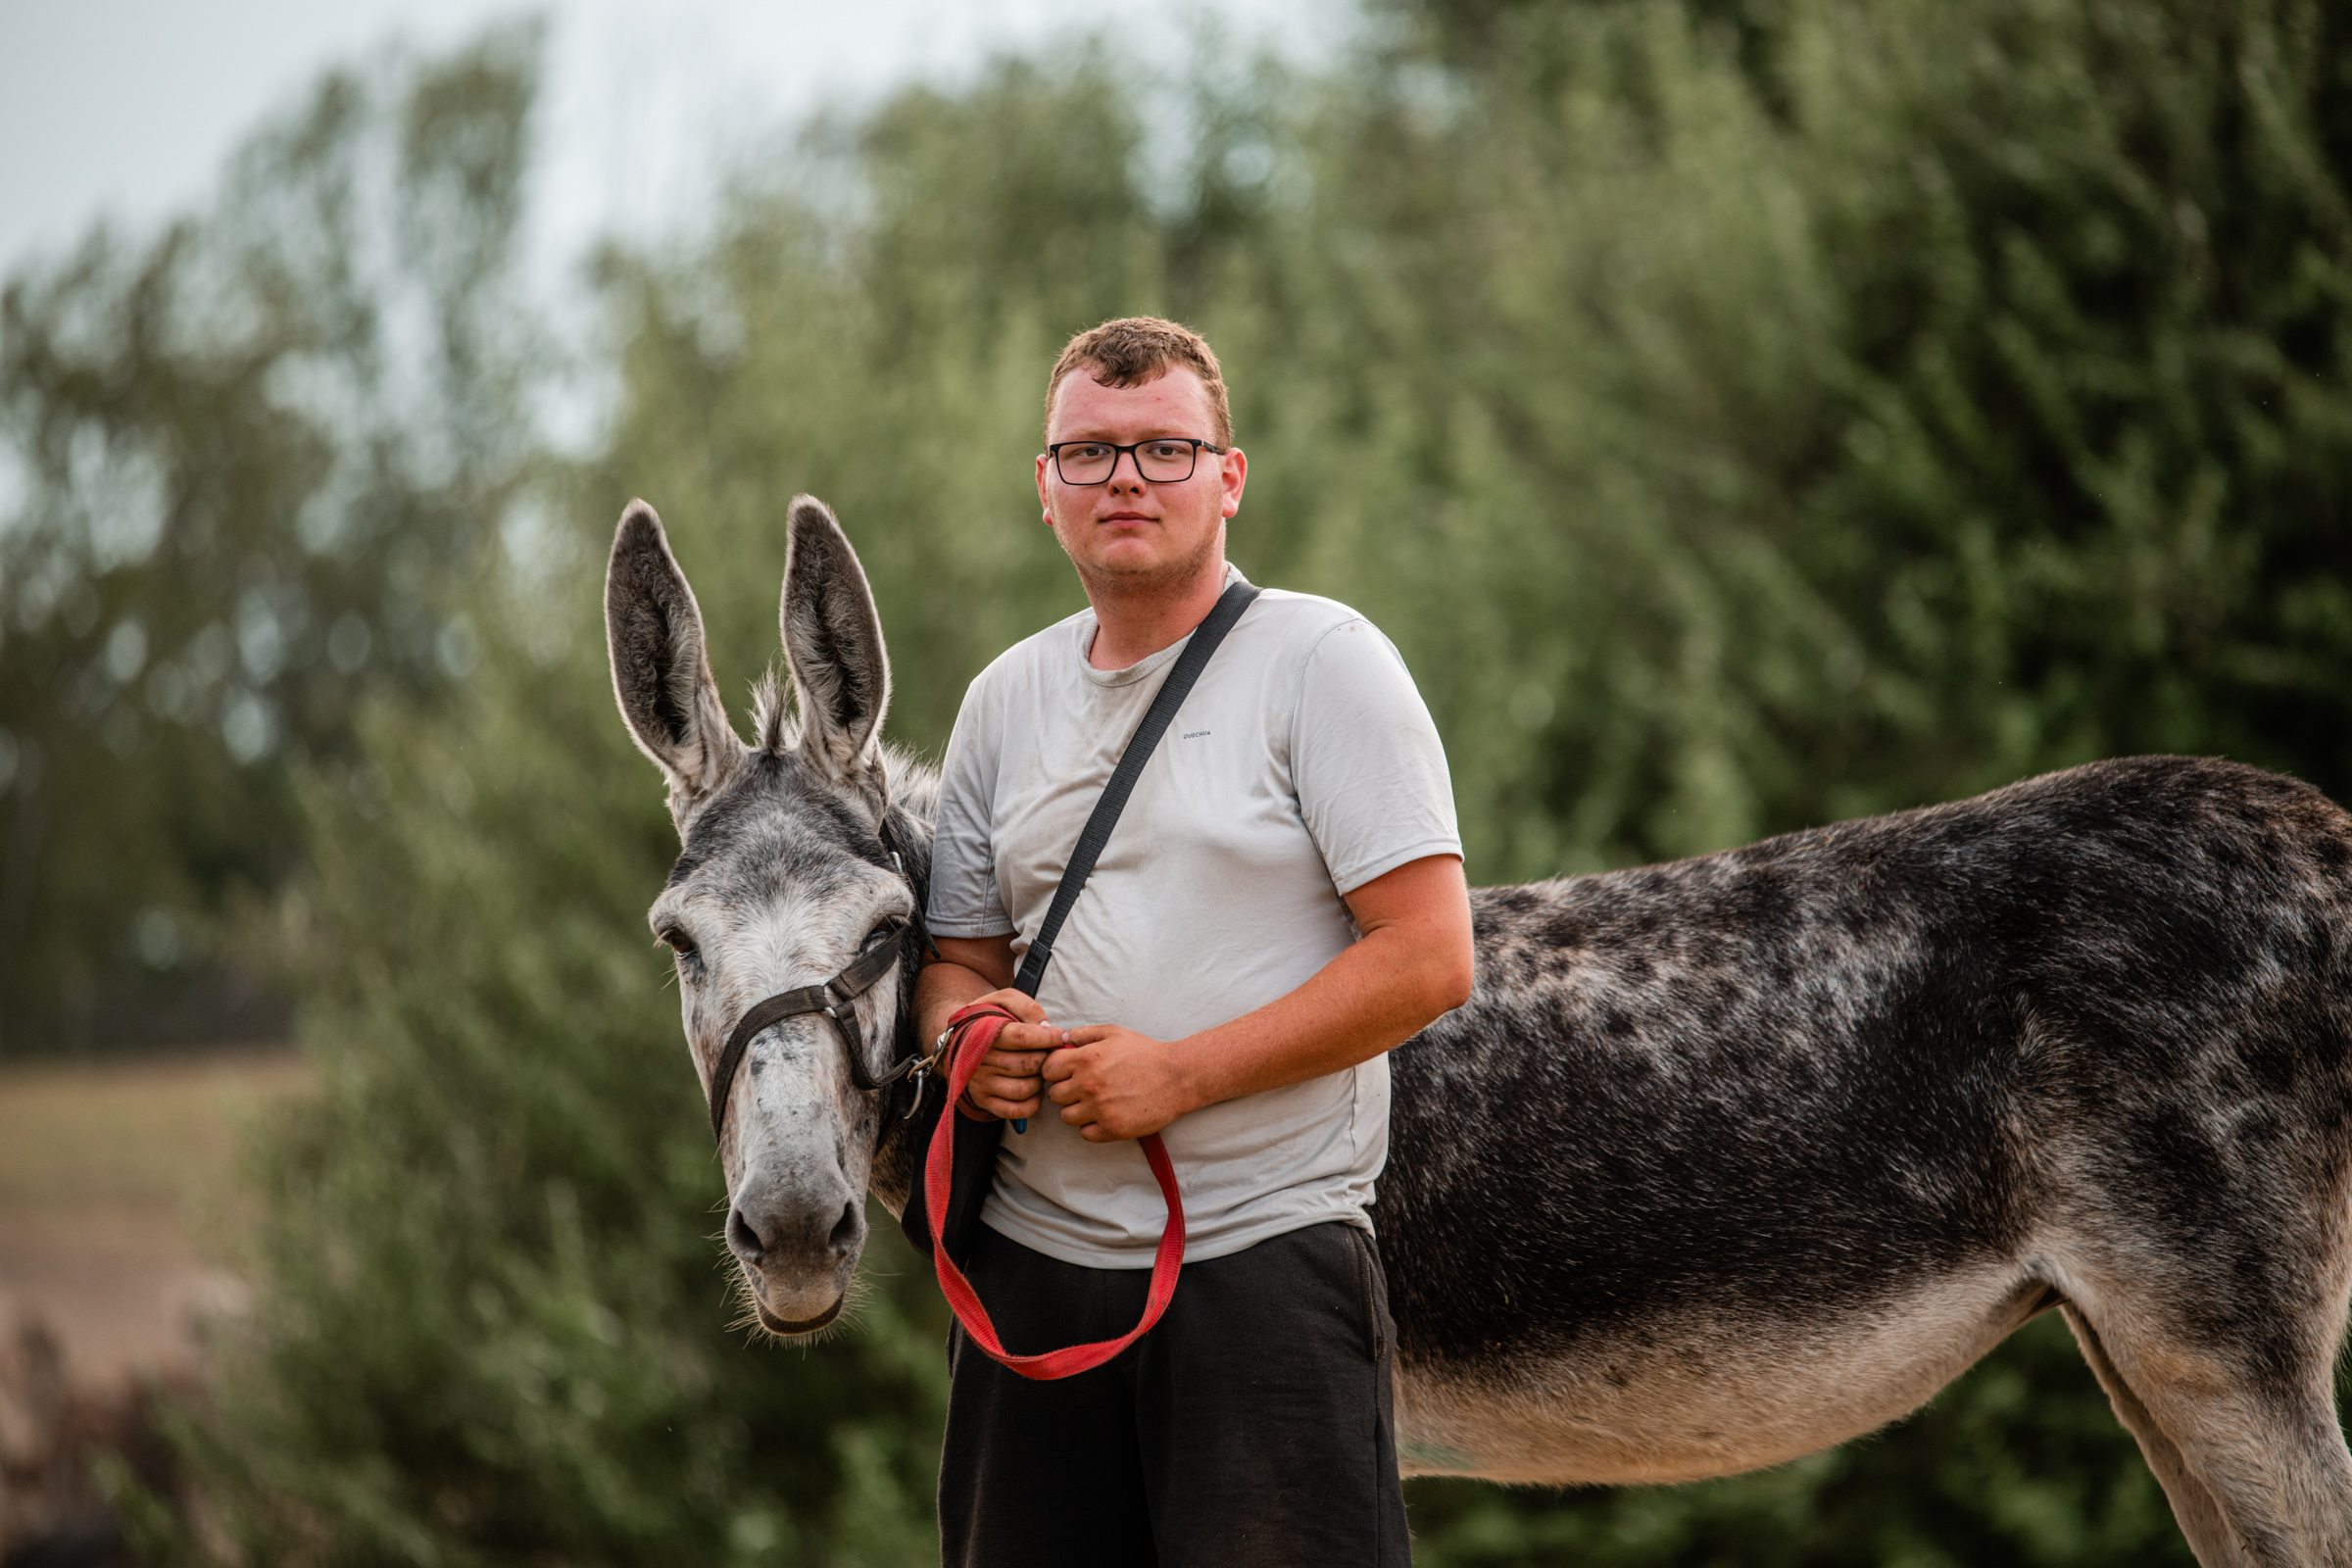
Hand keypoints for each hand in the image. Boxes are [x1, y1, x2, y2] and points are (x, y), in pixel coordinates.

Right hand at [955, 989, 1066, 1121]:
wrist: (961, 1037)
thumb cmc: (990, 1017)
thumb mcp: (1005, 1000)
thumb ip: (1027, 1008)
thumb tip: (1047, 1028)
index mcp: (984, 1032)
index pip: (1023, 1038)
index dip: (1048, 1038)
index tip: (1062, 1036)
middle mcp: (979, 1060)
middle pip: (1027, 1065)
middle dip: (1046, 1058)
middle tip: (1049, 1053)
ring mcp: (980, 1083)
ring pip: (1024, 1089)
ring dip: (1040, 1081)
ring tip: (1040, 1070)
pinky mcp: (983, 1100)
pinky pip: (1015, 1110)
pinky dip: (1032, 1103)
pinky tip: (1034, 1089)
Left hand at [1042, 1026, 1194, 1142]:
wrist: (1177, 1077)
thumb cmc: (1146, 1053)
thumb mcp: (1115, 1033)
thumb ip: (1084, 1034)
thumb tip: (1062, 1039)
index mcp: (1086, 1059)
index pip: (1048, 1070)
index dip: (1055, 1070)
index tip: (1066, 1073)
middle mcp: (1089, 1085)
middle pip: (1055, 1095)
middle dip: (1066, 1091)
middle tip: (1083, 1088)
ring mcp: (1100, 1109)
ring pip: (1067, 1117)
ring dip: (1077, 1110)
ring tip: (1095, 1103)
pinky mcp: (1112, 1129)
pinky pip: (1085, 1133)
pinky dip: (1091, 1127)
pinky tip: (1104, 1115)